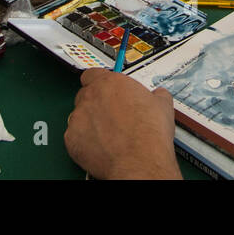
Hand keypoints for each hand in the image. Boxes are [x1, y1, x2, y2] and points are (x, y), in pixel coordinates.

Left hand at [64, 69, 180, 178]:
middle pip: (85, 94)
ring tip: (107, 135)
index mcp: (110, 82)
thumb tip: (158, 95)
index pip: (93, 73)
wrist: (139, 161)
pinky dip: (84, 141)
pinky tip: (100, 147)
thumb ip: (155, 94)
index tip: (106, 90)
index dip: (99, 82)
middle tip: (110, 115)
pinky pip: (74, 137)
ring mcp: (78, 118)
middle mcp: (91, 96)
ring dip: (89, 122)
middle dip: (95, 103)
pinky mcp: (71, 139)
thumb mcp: (162, 104)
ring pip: (78, 116)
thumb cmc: (149, 134)